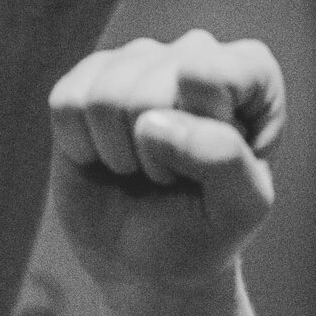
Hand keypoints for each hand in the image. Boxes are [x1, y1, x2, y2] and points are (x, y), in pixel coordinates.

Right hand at [47, 31, 285, 300]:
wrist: (149, 262)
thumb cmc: (205, 229)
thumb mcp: (240, 208)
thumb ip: (223, 159)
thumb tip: (151, 122)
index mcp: (249, 72)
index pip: (208, 74)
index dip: (197, 131)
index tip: (209, 168)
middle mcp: (194, 52)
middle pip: (149, 88)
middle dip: (152, 155)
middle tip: (168, 179)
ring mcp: (137, 62)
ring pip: (104, 96)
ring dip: (117, 154)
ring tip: (139, 170)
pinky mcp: (86, 82)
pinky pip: (66, 103)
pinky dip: (80, 148)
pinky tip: (104, 159)